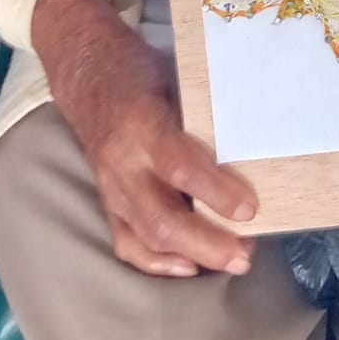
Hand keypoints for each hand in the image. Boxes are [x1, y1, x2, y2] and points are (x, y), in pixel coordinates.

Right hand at [31, 0, 257, 277]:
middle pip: (162, 218)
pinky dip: (157, 262)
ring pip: (146, 237)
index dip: (216, 192)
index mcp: (142, 124)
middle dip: (207, 243)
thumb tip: (253, 144)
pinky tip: (188, 268)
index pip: (180, 167)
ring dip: (192, 256)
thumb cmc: (139, 71)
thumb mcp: (174, 79)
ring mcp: (111, 187)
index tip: (250, 208)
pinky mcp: (107, 200)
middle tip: (245, 255)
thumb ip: (203, 115)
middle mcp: (123, 162)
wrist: (86, 74)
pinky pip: (126, 241)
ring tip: (231, 261)